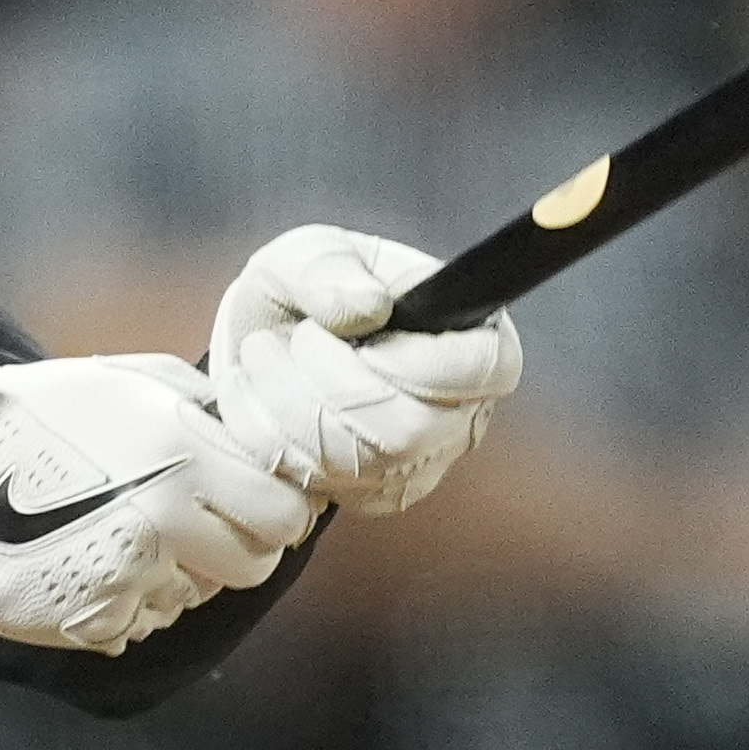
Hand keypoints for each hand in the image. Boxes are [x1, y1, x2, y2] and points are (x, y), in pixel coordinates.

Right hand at [0, 348, 316, 653]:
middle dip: (233, 548)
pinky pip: (140, 622)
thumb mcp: (129, 380)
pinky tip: (90, 563)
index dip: (275, 510)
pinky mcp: (91, 618)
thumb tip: (251, 432)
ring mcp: (129, 578)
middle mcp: (166, 523)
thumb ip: (202, 404)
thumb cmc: (38, 415)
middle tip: (194, 526)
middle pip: (251, 566)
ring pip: (194, 597)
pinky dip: (125, 601)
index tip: (252, 502)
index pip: (284, 514)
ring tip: (125, 535)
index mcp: (184, 458)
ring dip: (175, 574)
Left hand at [208, 225, 520, 518]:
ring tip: (270, 363)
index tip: (360, 341)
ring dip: (295, 409)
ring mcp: (426, 457)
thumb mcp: (303, 255)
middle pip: (414, 429)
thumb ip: (329, 267)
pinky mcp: (383, 494)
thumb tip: (370, 307)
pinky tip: (274, 410)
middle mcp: (464, 404)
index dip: (419, 365)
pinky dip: (284, 447)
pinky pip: (336, 489)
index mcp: (470, 330)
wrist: (260, 356)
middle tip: (299, 339)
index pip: (488, 367)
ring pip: (367, 464)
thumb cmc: (300, 296)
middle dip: (333, 385)